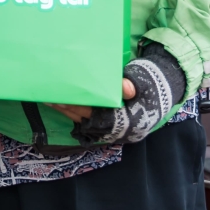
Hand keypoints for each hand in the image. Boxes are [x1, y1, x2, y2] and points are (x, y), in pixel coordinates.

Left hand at [51, 45, 185, 142]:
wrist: (162, 89)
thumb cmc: (150, 84)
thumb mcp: (141, 80)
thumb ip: (130, 83)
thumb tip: (126, 88)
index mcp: (127, 119)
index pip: (96, 114)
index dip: (77, 106)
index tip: (61, 98)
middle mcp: (118, 128)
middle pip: (86, 118)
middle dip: (67, 107)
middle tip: (47, 96)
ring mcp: (113, 128)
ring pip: (84, 119)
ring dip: (66, 109)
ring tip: (48, 98)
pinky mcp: (108, 124)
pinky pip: (86, 119)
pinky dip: (72, 111)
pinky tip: (59, 102)